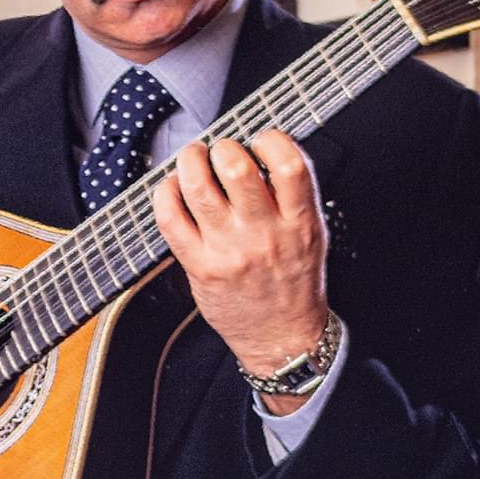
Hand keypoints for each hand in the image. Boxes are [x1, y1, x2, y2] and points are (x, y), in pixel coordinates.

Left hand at [152, 131, 328, 410]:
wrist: (281, 338)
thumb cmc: (295, 283)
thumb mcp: (313, 234)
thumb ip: (294, 195)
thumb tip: (262, 152)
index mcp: (299, 222)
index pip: (289, 165)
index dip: (271, 140)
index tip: (261, 140)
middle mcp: (263, 234)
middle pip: (237, 169)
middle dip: (224, 147)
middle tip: (221, 151)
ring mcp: (228, 251)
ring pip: (198, 188)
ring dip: (191, 160)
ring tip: (194, 159)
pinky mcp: (199, 266)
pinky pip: (170, 218)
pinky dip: (166, 192)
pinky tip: (174, 188)